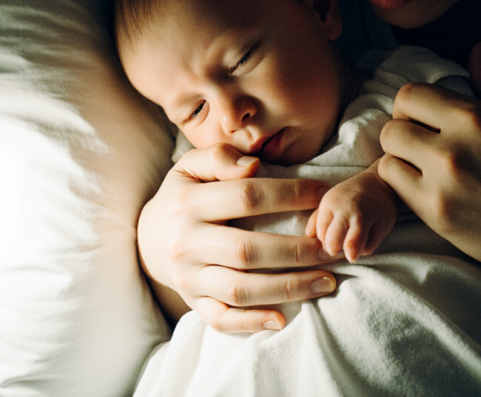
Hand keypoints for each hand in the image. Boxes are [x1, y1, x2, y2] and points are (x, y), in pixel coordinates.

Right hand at [136, 143, 338, 333]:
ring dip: (288, 288)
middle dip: (297, 250)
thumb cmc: (182, 196)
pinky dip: (252, 323)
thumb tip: (253, 165)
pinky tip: (283, 319)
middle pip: (248, 250)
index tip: (323, 195)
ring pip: (241, 290)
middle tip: (332, 247)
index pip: (247, 197)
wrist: (148, 238)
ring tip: (327, 281)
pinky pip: (222, 320)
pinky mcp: (193, 303)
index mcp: (188, 204)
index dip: (290, 195)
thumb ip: (219, 157)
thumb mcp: (190, 166)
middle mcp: (186, 244)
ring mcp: (189, 278)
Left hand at [306, 162, 398, 261]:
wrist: (380, 182)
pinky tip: (364, 241)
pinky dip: (364, 249)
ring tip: (350, 252)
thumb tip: (308, 236)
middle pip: (332, 242)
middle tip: (337, 249)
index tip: (329, 241)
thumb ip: (316, 219)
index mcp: (330, 203)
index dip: (323, 242)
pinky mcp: (382, 224)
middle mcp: (346, 210)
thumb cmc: (350, 197)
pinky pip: (368, 248)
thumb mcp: (330, 202)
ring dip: (349, 253)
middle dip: (333, 250)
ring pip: (351, 247)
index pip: (320, 233)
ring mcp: (365, 216)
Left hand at [377, 44, 480, 299]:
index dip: (414, 104)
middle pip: (392, 127)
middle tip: (425, 144)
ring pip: (387, 161)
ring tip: (426, 168)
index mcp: (476, 118)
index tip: (428, 117)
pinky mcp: (437, 218)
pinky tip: (430, 190)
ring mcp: (441, 186)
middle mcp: (452, 149)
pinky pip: (396, 193)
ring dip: (401, 161)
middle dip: (404, 131)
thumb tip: (475, 50)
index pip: (409, 94)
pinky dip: (405, 189)